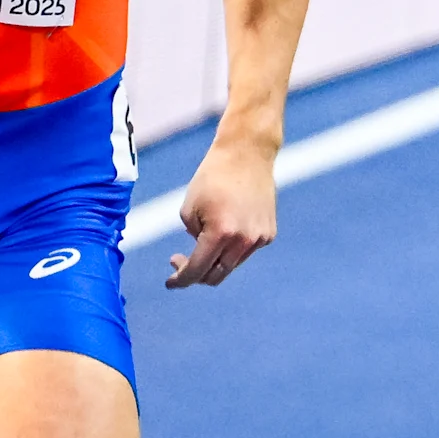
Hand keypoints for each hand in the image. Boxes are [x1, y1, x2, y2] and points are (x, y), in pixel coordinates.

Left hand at [168, 134, 279, 286]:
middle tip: (180, 262)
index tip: (170, 282)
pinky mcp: (268, 233)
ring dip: (213, 261)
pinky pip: (245, 251)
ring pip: (231, 265)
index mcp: (220, 233)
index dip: (180, 280)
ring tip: (202, 241)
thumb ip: (193, 237)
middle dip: (195, 274)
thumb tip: (201, 255)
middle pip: (216, 275)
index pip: (197, 270)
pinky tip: (226, 228)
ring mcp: (259, 238)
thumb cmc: (213, 178)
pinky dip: (231, 249)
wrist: (247, 155)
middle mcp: (243, 241)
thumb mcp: (189, 210)